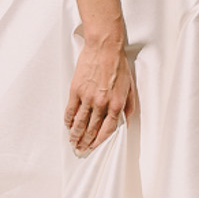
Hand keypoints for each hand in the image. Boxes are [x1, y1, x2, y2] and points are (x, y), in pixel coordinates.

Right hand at [65, 34, 135, 152]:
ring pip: (80, 123)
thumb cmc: (119, 65)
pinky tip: (68, 126)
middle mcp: (101, 104)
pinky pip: (70, 110)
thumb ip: (129, 107)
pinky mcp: (76, 90)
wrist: (104, 47)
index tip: (95, 147)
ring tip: (73, 142)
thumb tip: (126, 123)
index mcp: (116, 104)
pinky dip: (68, 120)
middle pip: (92, 129)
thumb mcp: (130, 87)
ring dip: (75, 135)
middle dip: (86, 142)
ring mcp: (87, 97)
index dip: (100, 141)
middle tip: (81, 150)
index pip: (108, 130)